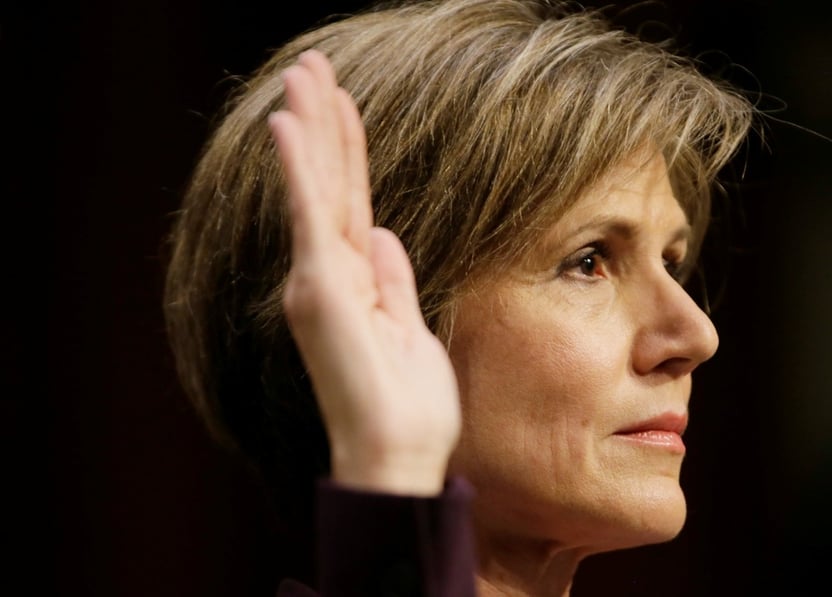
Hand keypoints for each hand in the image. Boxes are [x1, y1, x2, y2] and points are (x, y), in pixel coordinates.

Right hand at [268, 50, 460, 495]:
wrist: (396, 453)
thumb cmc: (409, 406)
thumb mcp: (411, 327)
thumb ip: (393, 280)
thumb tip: (383, 236)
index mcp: (356, 282)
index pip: (351, 203)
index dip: (348, 151)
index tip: (343, 103)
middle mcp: (330, 276)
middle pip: (331, 185)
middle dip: (324, 122)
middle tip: (312, 65)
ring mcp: (321, 281)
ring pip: (318, 189)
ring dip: (311, 128)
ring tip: (302, 73)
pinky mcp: (321, 289)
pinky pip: (311, 217)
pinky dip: (301, 170)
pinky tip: (290, 124)